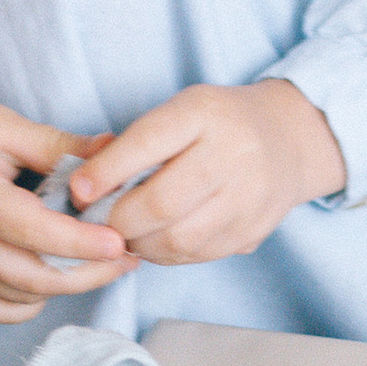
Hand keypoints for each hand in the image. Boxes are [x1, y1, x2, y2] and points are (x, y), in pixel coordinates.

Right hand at [0, 73, 131, 323]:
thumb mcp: (1, 122)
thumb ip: (56, 145)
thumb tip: (113, 152)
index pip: (31, 231)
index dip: (79, 242)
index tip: (119, 242)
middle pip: (29, 276)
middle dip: (86, 273)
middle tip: (127, 257)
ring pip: (16, 296)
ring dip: (64, 286)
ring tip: (103, 264)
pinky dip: (26, 301)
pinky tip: (53, 278)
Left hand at [71, 78, 346, 265]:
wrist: (289, 140)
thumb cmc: (219, 122)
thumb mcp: (181, 110)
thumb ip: (137, 143)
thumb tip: (83, 186)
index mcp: (206, 112)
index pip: (149, 142)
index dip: (107, 171)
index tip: (77, 190)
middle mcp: (233, 154)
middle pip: (161, 203)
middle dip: (117, 219)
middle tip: (97, 221)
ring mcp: (248, 198)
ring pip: (176, 239)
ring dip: (139, 243)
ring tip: (124, 232)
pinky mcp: (252, 232)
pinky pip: (195, 255)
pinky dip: (165, 254)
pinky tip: (155, 239)